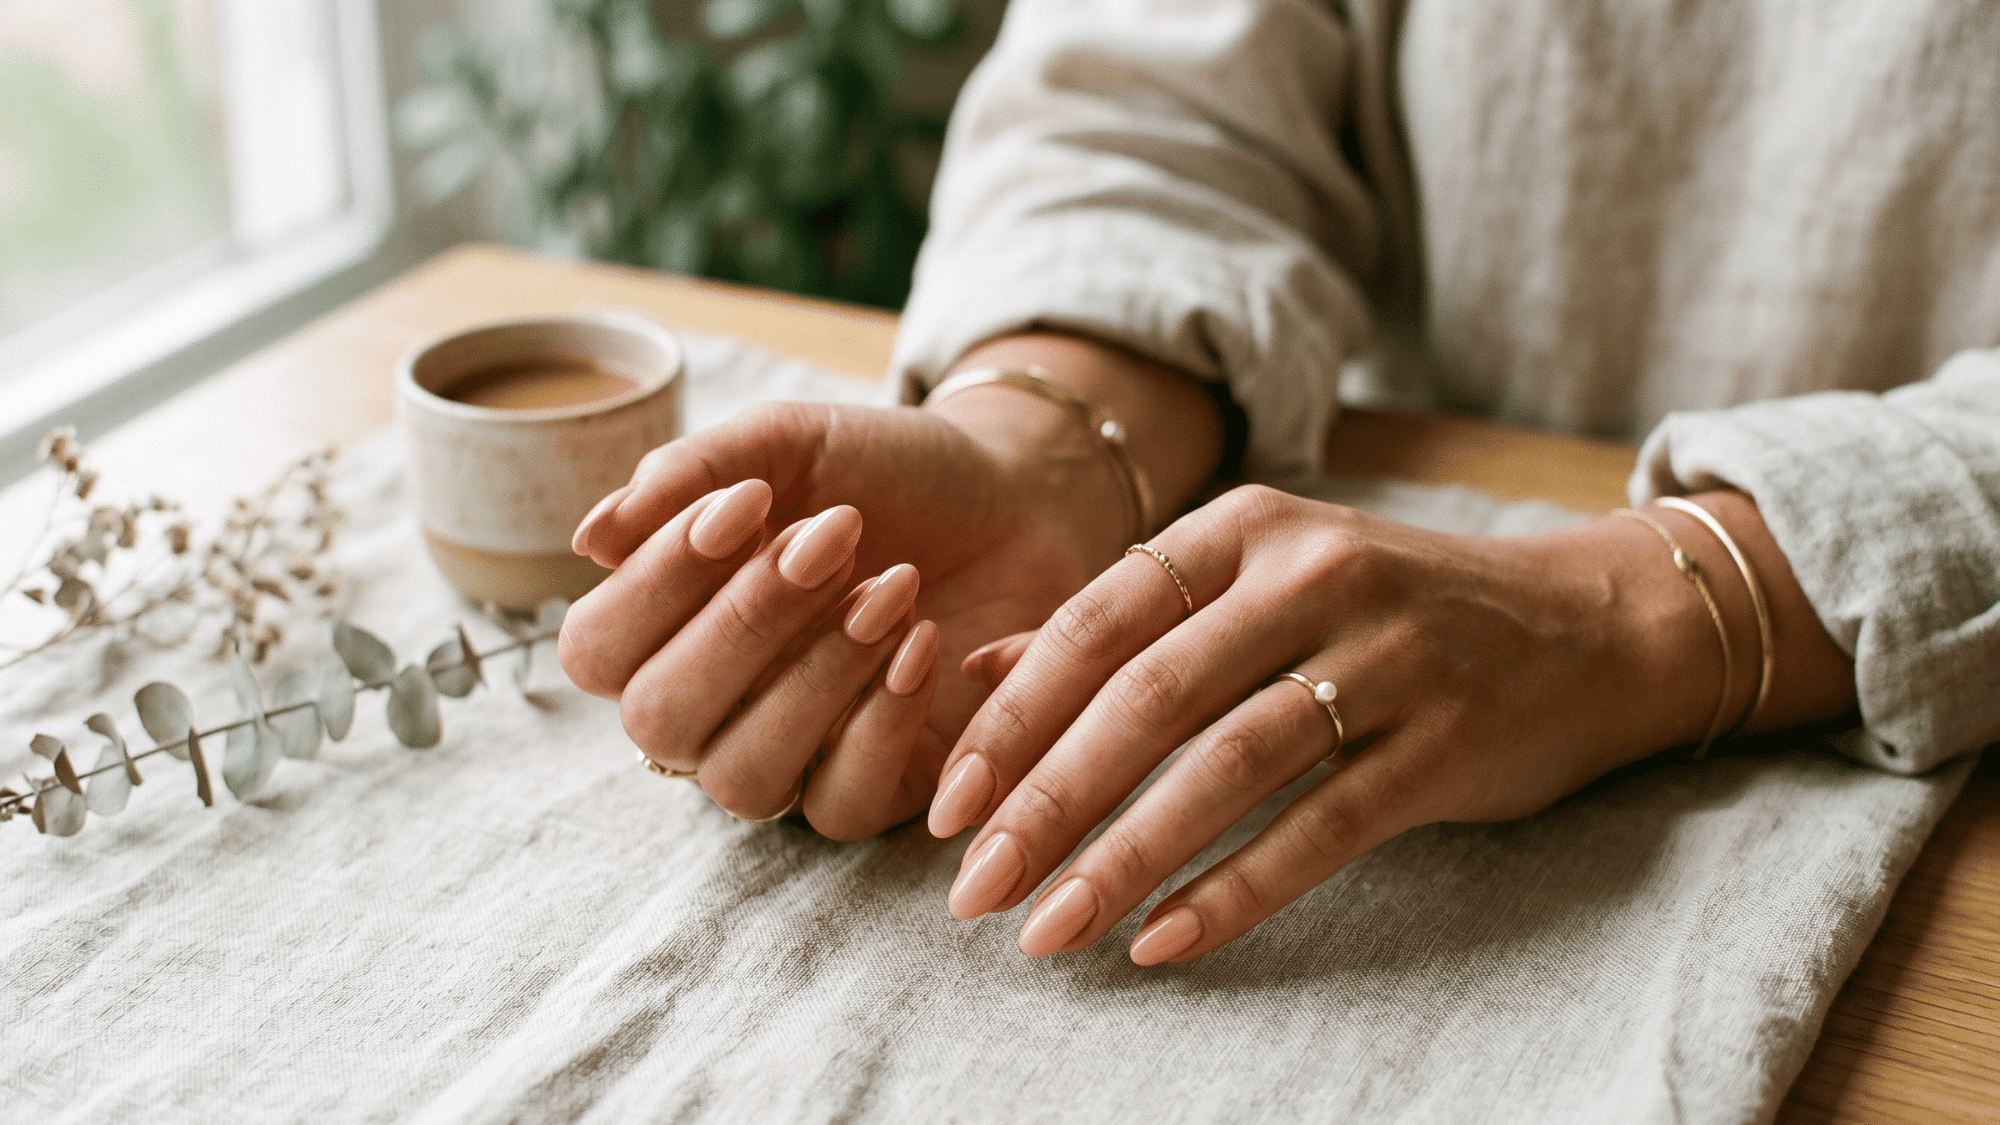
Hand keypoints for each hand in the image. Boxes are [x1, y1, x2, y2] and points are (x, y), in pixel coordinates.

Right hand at [557, 399, 1124, 837]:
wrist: (1013, 494)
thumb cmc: (883, 473)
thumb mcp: (789, 445)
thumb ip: (691, 475)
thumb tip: (591, 537)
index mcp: (664, 627)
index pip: (598, 648)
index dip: (656, 584)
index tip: (747, 504)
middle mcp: (709, 710)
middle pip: (661, 719)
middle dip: (744, 624)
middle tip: (832, 540)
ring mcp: (789, 760)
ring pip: (746, 775)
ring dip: (815, 677)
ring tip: (892, 587)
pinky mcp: (876, 790)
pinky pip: (842, 805)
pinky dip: (879, 723)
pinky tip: (921, 643)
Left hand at [927, 484, 1762, 963]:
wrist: (1584, 626)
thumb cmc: (1386, 610)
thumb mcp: (1257, 581)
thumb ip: (1122, 621)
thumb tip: (976, 672)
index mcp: (1247, 527)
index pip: (1098, 621)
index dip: (1012, 717)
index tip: (946, 805)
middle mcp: (1314, 573)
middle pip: (1150, 697)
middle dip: (1048, 801)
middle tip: (974, 889)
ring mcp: (1390, 656)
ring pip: (1229, 766)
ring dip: (1126, 857)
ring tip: (1050, 931)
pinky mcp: (1447, 743)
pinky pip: (1321, 828)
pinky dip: (1235, 888)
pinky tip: (1163, 939)